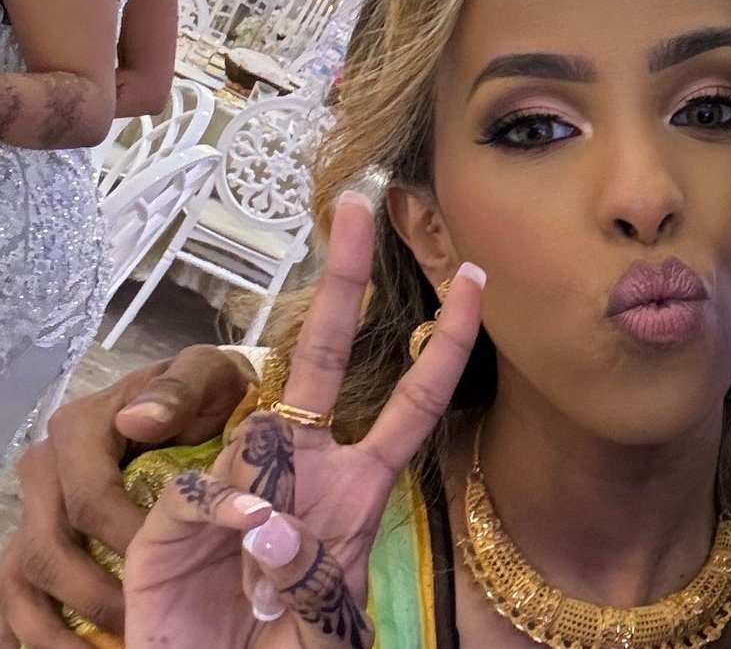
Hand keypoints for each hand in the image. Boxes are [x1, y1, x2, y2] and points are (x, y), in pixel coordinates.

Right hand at [0, 346, 253, 647]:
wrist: (198, 398)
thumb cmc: (208, 390)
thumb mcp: (206, 374)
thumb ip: (179, 390)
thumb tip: (138, 420)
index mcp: (79, 432)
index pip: (91, 501)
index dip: (126, 542)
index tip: (168, 575)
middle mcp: (43, 473)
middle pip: (49, 552)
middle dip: (95, 600)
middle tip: (141, 631)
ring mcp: (33, 512)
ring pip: (20, 584)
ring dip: (51, 634)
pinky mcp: (33, 543)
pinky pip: (13, 599)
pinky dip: (26, 636)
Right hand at [124, 192, 483, 647]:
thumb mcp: (327, 618)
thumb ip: (311, 573)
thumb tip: (260, 517)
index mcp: (355, 486)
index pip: (414, 400)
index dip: (448, 342)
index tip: (476, 276)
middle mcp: (298, 468)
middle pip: (322, 354)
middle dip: (344, 278)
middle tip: (360, 203)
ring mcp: (236, 484)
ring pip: (251, 433)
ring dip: (262, 490)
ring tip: (262, 569)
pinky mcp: (174, 518)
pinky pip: (204, 491)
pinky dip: (220, 517)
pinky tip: (233, 550)